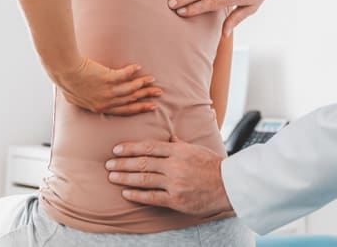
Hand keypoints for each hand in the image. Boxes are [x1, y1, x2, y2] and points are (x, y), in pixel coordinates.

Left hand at [52, 57, 161, 114]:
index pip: (124, 110)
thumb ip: (89, 100)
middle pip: (131, 100)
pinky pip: (124, 75)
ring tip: (152, 79)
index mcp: (100, 107)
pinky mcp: (108, 78)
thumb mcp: (77, 98)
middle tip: (158, 94)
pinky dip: (132, 71)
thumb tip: (93, 100)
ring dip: (143, 84)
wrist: (64, 72)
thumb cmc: (67, 83)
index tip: (149, 106)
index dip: (138, 108)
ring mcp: (108, 90)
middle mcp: (106, 101)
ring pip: (130, 89)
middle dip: (146, 97)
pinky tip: (138, 67)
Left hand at [105, 138, 232, 216]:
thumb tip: (169, 137)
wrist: (228, 186)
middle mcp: (174, 165)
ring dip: (124, 177)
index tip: (117, 149)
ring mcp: (174, 183)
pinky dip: (136, 194)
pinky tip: (125, 192)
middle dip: (122, 162)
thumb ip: (179, 144)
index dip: (130, 148)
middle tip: (108, 163)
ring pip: (143, 178)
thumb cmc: (212, 166)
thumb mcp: (196, 149)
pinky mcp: (175, 200)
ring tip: (111, 176)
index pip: (148, 147)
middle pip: (142, 162)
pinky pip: (151, 197)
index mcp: (178, 151)